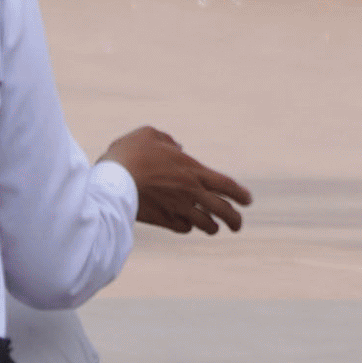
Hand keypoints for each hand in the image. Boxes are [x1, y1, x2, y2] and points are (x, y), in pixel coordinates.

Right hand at [101, 124, 250, 233]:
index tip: (247, 201)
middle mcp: (190, 192)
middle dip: (235, 220)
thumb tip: (177, 146)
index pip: (227, 185)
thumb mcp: (149, 134)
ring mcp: (178, 209)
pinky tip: (185, 224)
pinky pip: (184, 228)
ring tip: (212, 228)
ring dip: (212, 227)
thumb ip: (167, 140)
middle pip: (223, 211)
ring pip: (206, 225)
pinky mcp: (163, 220)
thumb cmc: (130, 153)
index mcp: (192, 170)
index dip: (241, 194)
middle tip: (237, 224)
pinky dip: (187, 227)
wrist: (114, 181)